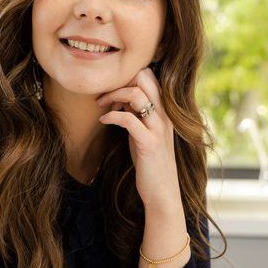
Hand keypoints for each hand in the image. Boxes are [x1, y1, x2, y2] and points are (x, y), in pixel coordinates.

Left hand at [96, 67, 179, 208]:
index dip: (128, 79)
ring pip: (136, 94)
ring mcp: (158, 128)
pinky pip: (128, 119)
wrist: (162, 192)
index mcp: (165, 110)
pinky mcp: (148, 143)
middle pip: (144, 77)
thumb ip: (138, 113)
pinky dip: (111, 116)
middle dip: (120, 82)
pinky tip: (103, 121)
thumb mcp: (145, 132)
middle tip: (105, 97)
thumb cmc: (150, 162)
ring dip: (113, 96)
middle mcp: (165, 115)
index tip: (114, 95)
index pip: (149, 75)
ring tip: (102, 106)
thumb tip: (123, 98)